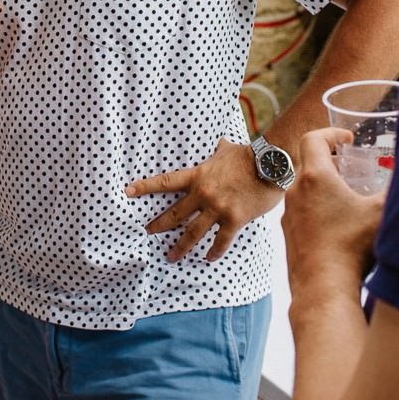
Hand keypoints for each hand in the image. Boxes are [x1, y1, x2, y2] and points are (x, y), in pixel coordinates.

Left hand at [126, 137, 283, 261]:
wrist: (271, 164)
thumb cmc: (248, 155)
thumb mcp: (225, 149)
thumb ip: (216, 150)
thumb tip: (217, 141)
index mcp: (198, 175)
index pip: (165, 182)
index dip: (145, 186)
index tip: (128, 191)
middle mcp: (203, 193)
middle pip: (175, 213)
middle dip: (159, 224)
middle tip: (147, 232)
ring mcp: (218, 208)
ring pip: (193, 232)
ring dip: (180, 246)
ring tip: (170, 256)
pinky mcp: (235, 219)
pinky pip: (221, 240)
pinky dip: (214, 251)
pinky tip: (208, 258)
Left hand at [282, 127, 384, 290]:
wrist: (323, 288)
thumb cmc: (353, 248)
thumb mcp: (382, 212)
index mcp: (314, 178)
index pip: (312, 138)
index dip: (331, 133)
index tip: (347, 139)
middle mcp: (295, 192)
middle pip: (308, 164)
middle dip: (330, 161)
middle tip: (351, 167)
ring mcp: (289, 214)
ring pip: (304, 190)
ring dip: (324, 188)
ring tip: (349, 198)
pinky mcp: (289, 235)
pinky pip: (302, 212)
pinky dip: (318, 210)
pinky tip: (340, 226)